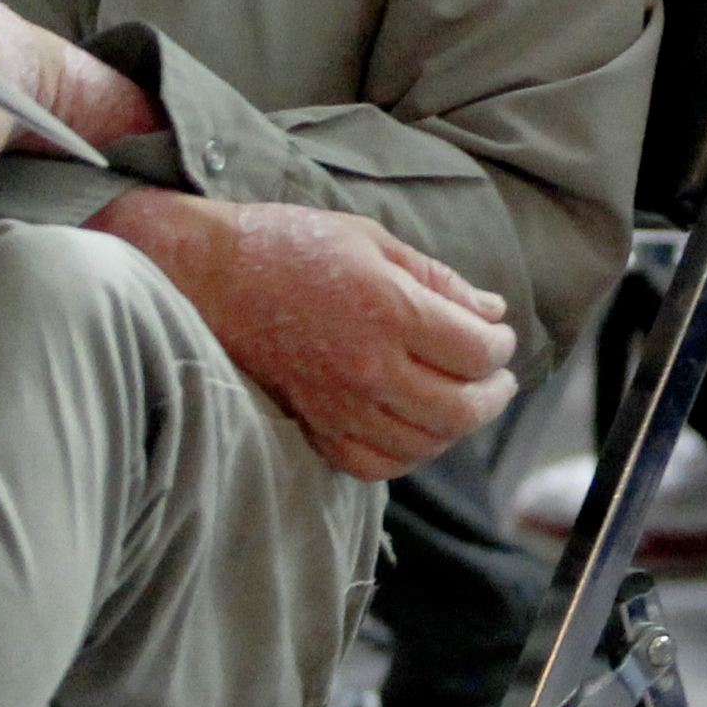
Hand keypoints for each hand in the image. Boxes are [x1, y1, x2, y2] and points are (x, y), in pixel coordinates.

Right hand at [93, 190, 515, 479]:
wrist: (207, 274)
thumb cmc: (289, 245)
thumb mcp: (373, 241)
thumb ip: (439, 280)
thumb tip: (492, 313)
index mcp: (389, 310)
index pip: (477, 352)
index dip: (500, 347)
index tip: (497, 336)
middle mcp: (368, 367)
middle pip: (461, 410)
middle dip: (492, 396)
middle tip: (495, 381)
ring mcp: (338, 405)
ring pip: (424, 444)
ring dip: (455, 427)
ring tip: (459, 402)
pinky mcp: (312, 426)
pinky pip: (375, 465)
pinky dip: (405, 453)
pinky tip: (412, 427)